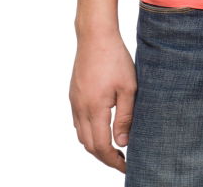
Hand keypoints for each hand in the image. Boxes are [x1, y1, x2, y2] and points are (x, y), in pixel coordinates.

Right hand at [69, 31, 136, 173]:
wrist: (95, 35)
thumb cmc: (115, 58)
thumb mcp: (128, 88)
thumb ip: (125, 117)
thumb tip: (122, 143)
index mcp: (94, 108)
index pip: (101, 146)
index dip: (113, 161)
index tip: (126, 166)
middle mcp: (80, 108)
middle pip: (88, 145)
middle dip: (104, 157)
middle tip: (121, 160)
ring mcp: (75, 101)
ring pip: (81, 134)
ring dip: (95, 145)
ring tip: (113, 147)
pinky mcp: (74, 94)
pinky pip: (78, 121)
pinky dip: (88, 132)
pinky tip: (101, 127)